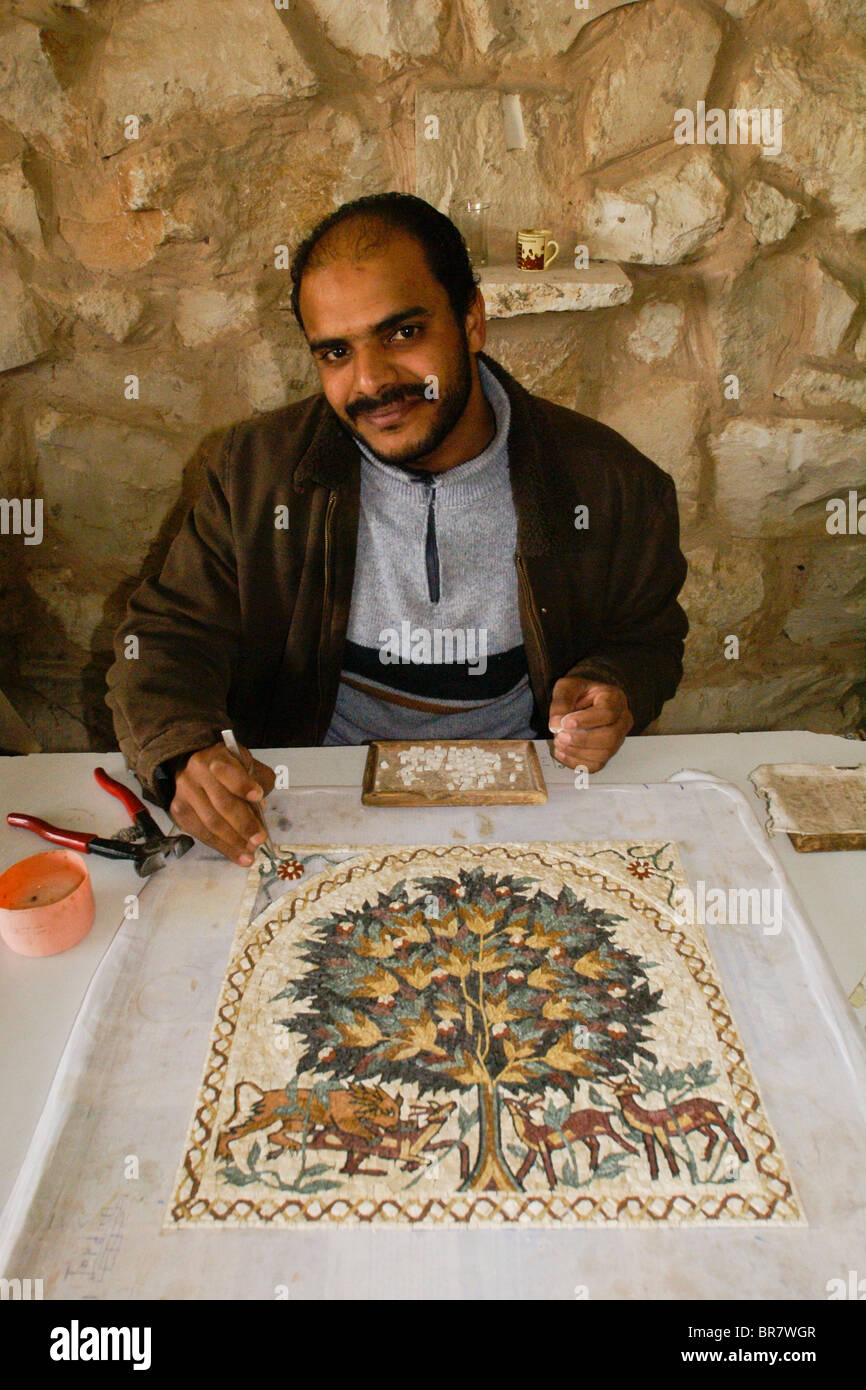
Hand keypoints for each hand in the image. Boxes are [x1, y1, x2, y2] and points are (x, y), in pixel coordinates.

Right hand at [170, 742, 275, 865]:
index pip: (229, 772)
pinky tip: (235, 854)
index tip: (258, 795)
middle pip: (222, 803)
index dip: (243, 785)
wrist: (192, 764)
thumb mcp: (246, 764)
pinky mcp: (178, 810)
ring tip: (249, 853)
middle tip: (259, 839)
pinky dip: (220, 846)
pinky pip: (199, 833)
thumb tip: (259, 810)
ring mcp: (184, 792)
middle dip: (243, 824)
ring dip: (232, 842)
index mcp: (216, 757)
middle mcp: (196, 773)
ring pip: (210, 823)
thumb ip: (257, 782)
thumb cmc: (226, 767)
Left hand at [548, 677, 633, 772]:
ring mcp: (617, 738)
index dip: (586, 720)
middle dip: (582, 740)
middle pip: (610, 736)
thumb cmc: (579, 692)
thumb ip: (561, 701)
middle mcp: (621, 720)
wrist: (584, 701)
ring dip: (577, 752)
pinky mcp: (608, 753)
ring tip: (559, 742)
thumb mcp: (567, 686)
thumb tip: (556, 724)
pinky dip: (577, 762)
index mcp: (615, 698)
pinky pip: (596, 764)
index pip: (607, 712)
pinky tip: (563, 753)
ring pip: (604, 753)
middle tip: (560, 736)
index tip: (566, 722)